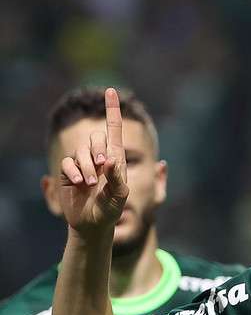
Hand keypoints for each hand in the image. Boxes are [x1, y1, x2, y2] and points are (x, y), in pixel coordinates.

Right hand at [59, 88, 128, 234]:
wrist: (93, 224)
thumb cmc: (111, 209)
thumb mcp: (119, 195)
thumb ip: (116, 177)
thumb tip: (110, 159)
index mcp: (116, 158)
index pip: (114, 129)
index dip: (112, 109)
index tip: (111, 90)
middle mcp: (99, 157)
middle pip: (96, 137)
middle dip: (98, 150)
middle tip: (101, 168)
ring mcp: (82, 164)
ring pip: (80, 150)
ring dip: (86, 166)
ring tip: (90, 184)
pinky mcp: (68, 172)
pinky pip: (67, 163)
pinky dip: (73, 173)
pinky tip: (79, 185)